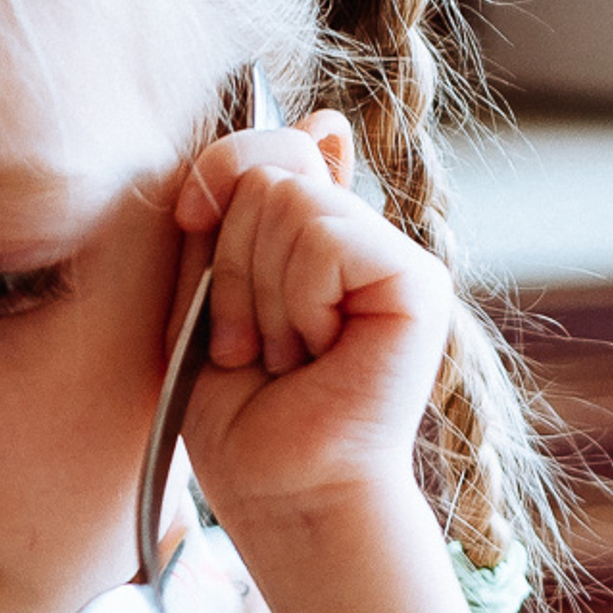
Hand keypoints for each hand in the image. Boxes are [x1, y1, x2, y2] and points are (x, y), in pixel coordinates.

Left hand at [169, 114, 450, 550]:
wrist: (280, 490)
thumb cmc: (241, 414)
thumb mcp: (210, 290)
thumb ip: (242, 205)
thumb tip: (321, 122)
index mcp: (314, 234)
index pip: (268, 144)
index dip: (216, 181)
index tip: (193, 232)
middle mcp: (359, 236)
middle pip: (266, 169)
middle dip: (231, 267)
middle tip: (254, 345)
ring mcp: (393, 257)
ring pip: (290, 201)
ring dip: (260, 296)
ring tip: (286, 357)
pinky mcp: (418, 282)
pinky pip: (327, 236)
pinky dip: (298, 301)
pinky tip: (318, 354)